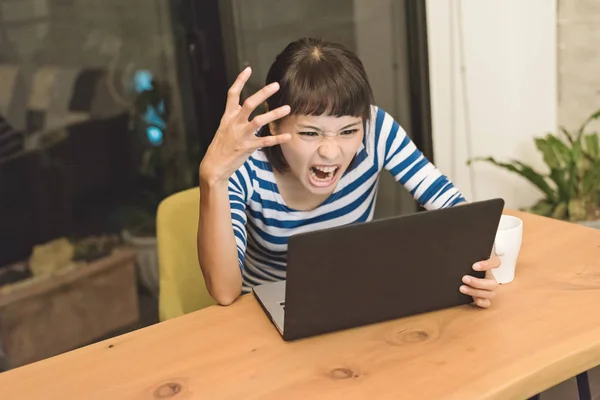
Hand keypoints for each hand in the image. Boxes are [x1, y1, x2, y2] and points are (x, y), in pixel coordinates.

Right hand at [199, 66, 291, 183]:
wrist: (213, 166)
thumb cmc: (221, 146)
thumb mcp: (224, 127)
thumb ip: (234, 116)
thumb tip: (244, 105)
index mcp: (227, 116)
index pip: (232, 94)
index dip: (240, 81)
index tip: (248, 69)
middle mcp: (234, 123)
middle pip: (249, 104)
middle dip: (262, 93)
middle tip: (276, 85)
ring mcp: (240, 135)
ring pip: (259, 121)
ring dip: (274, 114)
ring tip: (287, 108)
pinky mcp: (247, 147)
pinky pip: (265, 141)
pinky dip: (277, 139)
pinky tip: (288, 136)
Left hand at [459, 255, 499, 308]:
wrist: (462, 281)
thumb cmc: (466, 270)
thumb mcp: (467, 264)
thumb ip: (466, 260)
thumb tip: (453, 257)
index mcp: (489, 267)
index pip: (495, 263)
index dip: (487, 265)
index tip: (474, 266)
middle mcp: (491, 279)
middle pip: (493, 283)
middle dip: (477, 282)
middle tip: (464, 278)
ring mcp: (490, 290)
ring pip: (490, 294)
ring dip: (475, 292)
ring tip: (462, 288)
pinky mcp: (486, 300)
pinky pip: (487, 303)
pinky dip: (480, 301)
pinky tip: (472, 299)